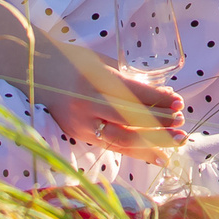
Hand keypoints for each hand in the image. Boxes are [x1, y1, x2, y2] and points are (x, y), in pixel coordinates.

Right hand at [30, 40, 184, 155]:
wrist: (37, 73)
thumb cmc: (75, 62)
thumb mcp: (104, 64)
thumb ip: (131, 82)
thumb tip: (166, 95)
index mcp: (94, 80)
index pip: (133, 94)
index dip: (158, 100)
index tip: (178, 102)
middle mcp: (86, 104)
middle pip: (130, 120)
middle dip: (159, 125)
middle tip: (181, 126)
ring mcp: (81, 123)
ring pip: (122, 140)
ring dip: (153, 143)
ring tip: (176, 143)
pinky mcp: (78, 136)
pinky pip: (112, 147)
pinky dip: (137, 152)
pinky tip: (158, 156)